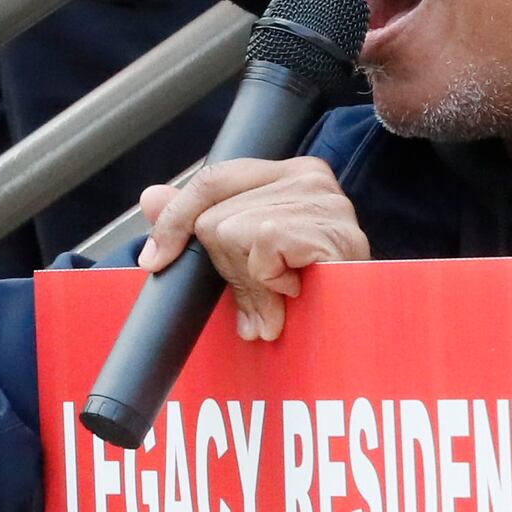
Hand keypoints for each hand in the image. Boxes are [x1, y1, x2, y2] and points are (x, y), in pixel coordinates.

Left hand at [137, 156, 370, 341]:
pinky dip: (271, 280)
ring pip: (231, 232)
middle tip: (264, 294)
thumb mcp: (246, 259)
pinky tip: (299, 290)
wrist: (361, 335)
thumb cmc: (310, 296)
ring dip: (252, 281)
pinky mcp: (331, 230)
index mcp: (288, 175)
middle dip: (227, 267)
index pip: (212, 180)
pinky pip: (261, 245)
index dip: (176, 220)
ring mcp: (325, 202)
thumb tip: (150, 197)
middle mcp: (310, 176)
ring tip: (285, 295)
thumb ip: (202, 225)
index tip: (154, 259)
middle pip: (216, 215)